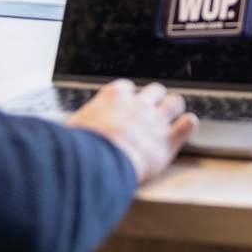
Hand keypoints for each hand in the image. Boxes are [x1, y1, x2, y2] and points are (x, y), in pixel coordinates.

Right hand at [66, 79, 197, 182]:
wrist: (98, 163)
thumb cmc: (80, 148)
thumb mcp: (72, 129)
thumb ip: (76, 126)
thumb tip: (62, 133)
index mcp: (113, 97)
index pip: (127, 87)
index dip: (129, 97)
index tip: (126, 105)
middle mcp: (137, 104)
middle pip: (155, 90)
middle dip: (155, 99)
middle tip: (151, 112)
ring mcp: (155, 121)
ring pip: (175, 102)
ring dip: (173, 109)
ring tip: (171, 117)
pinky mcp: (168, 141)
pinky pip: (188, 124)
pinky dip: (188, 125)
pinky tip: (185, 129)